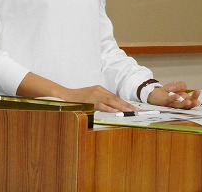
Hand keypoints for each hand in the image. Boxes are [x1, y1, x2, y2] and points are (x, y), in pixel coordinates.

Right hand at [17, 72, 137, 112]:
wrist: (63, 96)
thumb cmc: (77, 99)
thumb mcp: (90, 99)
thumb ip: (100, 102)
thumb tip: (112, 110)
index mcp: (100, 89)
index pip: (115, 97)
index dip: (125, 103)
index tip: (135, 108)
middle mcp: (99, 90)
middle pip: (116, 98)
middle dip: (127, 105)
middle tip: (137, 111)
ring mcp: (94, 94)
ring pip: (111, 101)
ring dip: (122, 107)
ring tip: (131, 111)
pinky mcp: (89, 99)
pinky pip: (101, 104)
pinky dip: (109, 108)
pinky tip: (116, 112)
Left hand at [147, 81, 200, 108]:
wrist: (154, 94)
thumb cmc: (167, 92)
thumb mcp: (176, 85)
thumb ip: (180, 85)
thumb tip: (181, 88)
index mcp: (183, 100)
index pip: (191, 100)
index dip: (195, 96)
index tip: (198, 91)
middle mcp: (178, 104)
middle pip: (186, 105)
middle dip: (192, 104)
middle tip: (197, 101)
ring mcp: (171, 104)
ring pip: (179, 105)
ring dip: (184, 104)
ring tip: (189, 102)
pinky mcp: (164, 102)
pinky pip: (169, 100)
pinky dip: (173, 98)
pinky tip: (177, 96)